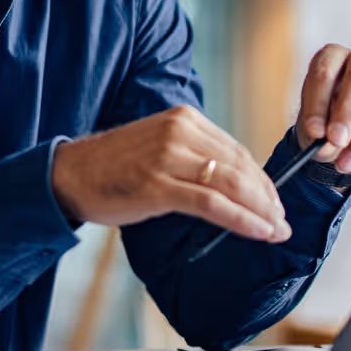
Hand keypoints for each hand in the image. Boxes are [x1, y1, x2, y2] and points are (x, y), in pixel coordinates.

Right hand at [53, 107, 290, 243]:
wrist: (69, 175)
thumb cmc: (114, 168)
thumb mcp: (159, 149)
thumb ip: (193, 158)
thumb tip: (233, 186)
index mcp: (184, 119)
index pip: (236, 150)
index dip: (261, 180)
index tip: (275, 202)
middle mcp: (180, 131)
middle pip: (239, 166)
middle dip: (267, 196)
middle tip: (282, 220)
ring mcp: (168, 157)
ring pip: (230, 184)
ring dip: (260, 210)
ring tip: (275, 230)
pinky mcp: (158, 185)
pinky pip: (211, 204)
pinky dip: (241, 219)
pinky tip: (257, 232)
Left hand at [297, 45, 350, 173]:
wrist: (345, 127)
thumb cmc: (324, 118)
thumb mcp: (312, 126)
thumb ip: (316, 135)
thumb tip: (327, 146)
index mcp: (333, 56)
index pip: (325, 72)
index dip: (318, 103)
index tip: (314, 132)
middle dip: (347, 115)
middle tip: (335, 142)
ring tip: (345, 163)